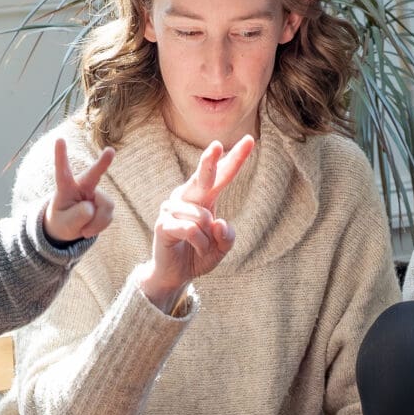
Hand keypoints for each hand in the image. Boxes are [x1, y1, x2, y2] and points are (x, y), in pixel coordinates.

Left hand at [41, 135, 115, 245]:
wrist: (70, 228)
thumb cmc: (62, 222)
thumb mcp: (63, 224)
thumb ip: (75, 217)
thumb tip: (91, 208)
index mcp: (66, 187)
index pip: (62, 171)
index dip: (60, 156)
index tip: (59, 140)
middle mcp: (82, 186)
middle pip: (93, 174)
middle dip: (103, 163)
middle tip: (111, 151)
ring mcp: (96, 193)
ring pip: (105, 206)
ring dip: (97, 222)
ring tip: (85, 230)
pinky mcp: (105, 203)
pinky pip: (109, 216)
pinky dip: (100, 226)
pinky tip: (91, 228)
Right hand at [136, 135, 254, 313]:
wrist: (175, 275)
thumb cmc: (199, 255)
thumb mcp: (222, 248)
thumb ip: (227, 236)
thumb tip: (219, 224)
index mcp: (204, 196)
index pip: (221, 174)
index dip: (235, 158)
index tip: (250, 140)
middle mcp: (186, 196)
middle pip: (203, 176)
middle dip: (210, 161)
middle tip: (217, 145)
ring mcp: (172, 208)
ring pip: (203, 217)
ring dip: (207, 240)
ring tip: (201, 247)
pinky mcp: (163, 223)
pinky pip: (192, 231)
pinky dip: (200, 245)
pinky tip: (194, 250)